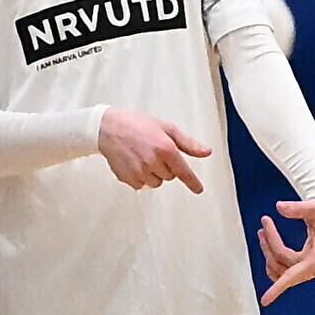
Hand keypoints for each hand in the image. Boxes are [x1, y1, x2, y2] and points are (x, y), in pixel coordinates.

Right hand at [98, 109, 212, 191]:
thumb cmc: (137, 124)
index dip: (192, 182)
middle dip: (166, 167)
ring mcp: (140, 172)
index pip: (183, 171)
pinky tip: (134, 163)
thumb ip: (187, 143)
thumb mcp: (166, 128)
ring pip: (156, 182)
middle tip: (154, 151)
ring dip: (154, 173)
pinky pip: (142, 185)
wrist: (107, 128)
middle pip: (170, 176)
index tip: (199, 190)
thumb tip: (206, 152)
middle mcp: (153, 162)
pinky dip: (141, 177)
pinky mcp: (128, 178)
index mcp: (165, 149)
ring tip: (143, 156)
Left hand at [257, 197, 314, 304]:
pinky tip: (267, 241)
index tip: (264, 300)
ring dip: (268, 251)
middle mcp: (312, 267)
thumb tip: (279, 207)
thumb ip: (298, 208)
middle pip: (282, 264)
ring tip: (263, 230)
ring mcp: (307, 269)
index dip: (278, 288)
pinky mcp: (303, 266)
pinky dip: (271, 257)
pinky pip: (282, 269)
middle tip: (265, 221)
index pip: (293, 275)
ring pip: (279, 269)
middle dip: (270, 245)